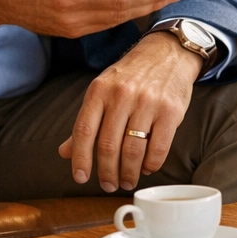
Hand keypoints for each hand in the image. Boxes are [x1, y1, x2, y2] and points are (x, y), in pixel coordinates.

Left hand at [57, 32, 202, 191]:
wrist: (168, 52)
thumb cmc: (132, 76)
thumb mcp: (103, 90)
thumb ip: (87, 121)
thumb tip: (65, 152)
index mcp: (100, 90)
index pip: (85, 131)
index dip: (81, 159)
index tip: (81, 178)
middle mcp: (122, 95)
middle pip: (109, 145)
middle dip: (107, 172)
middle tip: (109, 185)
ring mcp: (148, 102)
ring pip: (133, 150)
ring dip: (129, 173)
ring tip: (127, 181)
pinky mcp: (171, 110)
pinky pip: (158, 147)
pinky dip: (151, 164)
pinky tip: (147, 167)